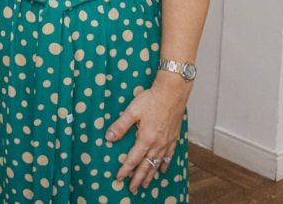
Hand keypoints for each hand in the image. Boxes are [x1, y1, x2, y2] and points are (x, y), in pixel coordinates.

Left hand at [107, 74, 188, 193]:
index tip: (120, 178)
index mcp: (146, 138)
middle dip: (138, 178)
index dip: (126, 169)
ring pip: (158, 163)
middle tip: (133, 189)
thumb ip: (120, 126)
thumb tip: (108, 137)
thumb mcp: (131, 111)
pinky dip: (165, 164)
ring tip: (146, 184)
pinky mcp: (174, 137)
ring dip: (151, 174)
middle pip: (147, 165)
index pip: (133, 158)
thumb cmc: (151, 100)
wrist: (172, 93)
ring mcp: (167, 141)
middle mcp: (157, 144)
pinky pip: (169, 155)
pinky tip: (163, 168)